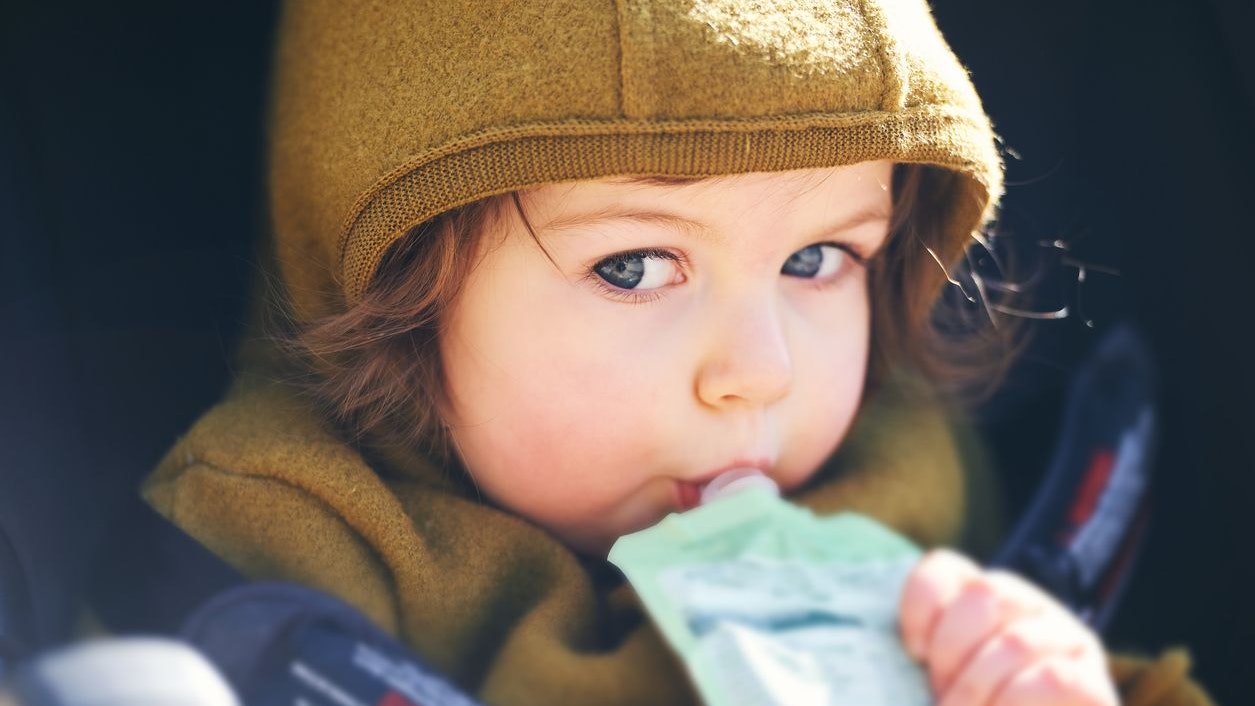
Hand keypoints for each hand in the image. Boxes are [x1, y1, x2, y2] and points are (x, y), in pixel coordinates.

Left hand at [899, 548, 1118, 705]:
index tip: (913, 652)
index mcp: (983, 600)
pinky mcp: (1095, 685)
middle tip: (943, 696)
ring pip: (1016, 641)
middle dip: (952, 651)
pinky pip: (1053, 677)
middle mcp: (1029, 608)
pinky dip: (1014, 702)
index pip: (946, 568)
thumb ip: (927, 661)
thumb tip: (907, 654)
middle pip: (984, 593)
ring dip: (978, 686)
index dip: (922, 605)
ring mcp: (1068, 642)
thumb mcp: (941, 684)